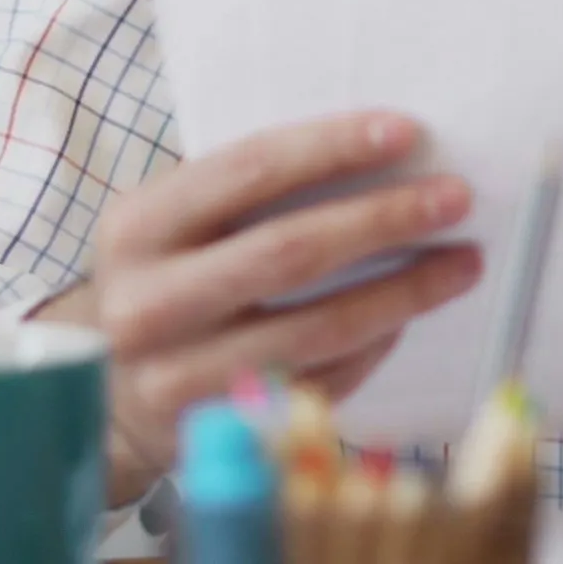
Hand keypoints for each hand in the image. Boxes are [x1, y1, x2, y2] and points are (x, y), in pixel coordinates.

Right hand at [47, 111, 483, 501]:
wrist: (101, 391)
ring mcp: (176, 376)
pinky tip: (407, 316)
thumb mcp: (174, 224)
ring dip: (403, 293)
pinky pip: (318, 383)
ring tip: (462, 262)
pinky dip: (373, 346)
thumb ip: (247, 190)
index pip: (249, 170)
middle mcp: (147, 303)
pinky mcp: (214, 431)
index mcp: (138, 227)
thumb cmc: (165, 279)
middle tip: (453, 198)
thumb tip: (379, 149)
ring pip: (315, 330)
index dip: (331, 147)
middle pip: (289, 253)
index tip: (406, 132)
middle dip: (384, 219)